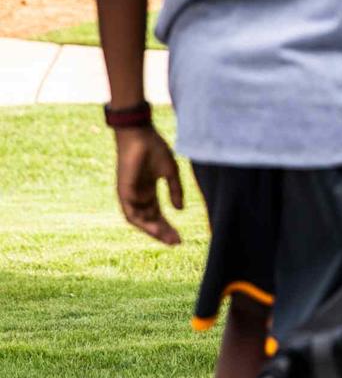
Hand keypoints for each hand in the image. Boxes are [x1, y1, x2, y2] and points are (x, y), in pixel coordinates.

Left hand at [114, 126, 183, 244]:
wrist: (139, 134)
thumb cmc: (154, 149)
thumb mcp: (170, 172)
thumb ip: (175, 191)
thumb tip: (180, 210)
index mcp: (148, 190)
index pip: (157, 213)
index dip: (168, 225)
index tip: (181, 237)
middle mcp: (138, 195)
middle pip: (150, 219)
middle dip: (163, 232)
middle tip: (177, 242)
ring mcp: (130, 194)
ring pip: (140, 220)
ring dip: (153, 231)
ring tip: (168, 239)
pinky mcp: (124, 191)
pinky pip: (131, 213)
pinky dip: (143, 223)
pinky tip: (156, 228)